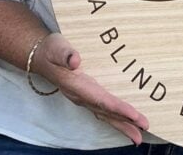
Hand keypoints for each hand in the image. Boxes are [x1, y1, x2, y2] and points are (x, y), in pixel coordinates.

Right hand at [33, 33, 148, 144]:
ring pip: (104, 114)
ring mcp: (83, 98)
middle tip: (144, 130)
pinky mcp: (85, 96)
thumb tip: (75, 60)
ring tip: (138, 135)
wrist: (39, 57)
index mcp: (77, 86)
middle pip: (106, 112)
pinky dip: (114, 118)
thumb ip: (65, 54)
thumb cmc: (51, 51)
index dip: (119, 109)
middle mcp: (81, 96)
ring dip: (122, 124)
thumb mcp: (57, 48)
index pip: (101, 100)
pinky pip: (102, 110)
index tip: (135, 116)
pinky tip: (124, 122)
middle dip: (125, 122)